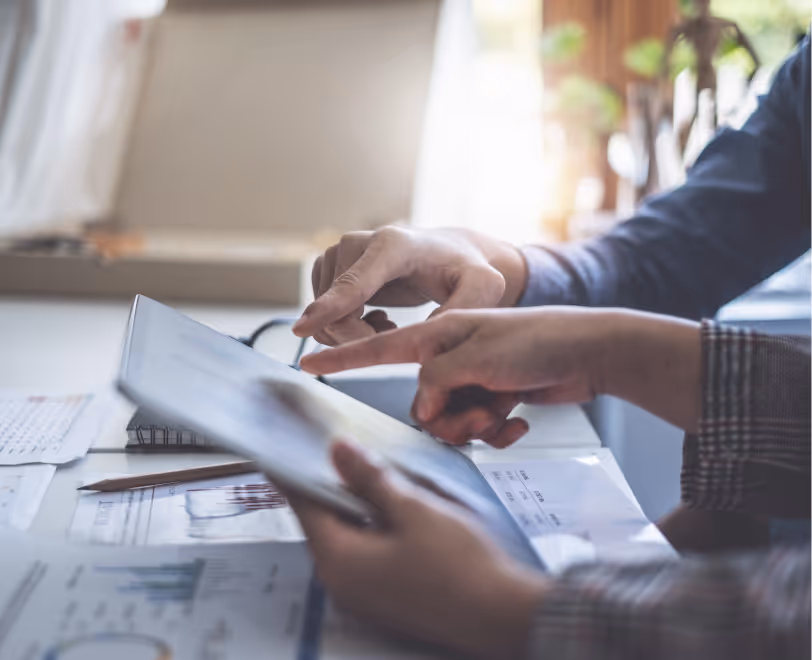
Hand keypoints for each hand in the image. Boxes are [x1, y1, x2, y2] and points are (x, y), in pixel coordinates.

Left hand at [288, 441, 544, 659]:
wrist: (502, 616)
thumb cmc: (460, 566)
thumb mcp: (413, 509)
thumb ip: (371, 478)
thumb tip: (340, 452)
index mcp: (339, 562)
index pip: (304, 506)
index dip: (295, 472)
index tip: (286, 449)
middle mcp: (343, 585)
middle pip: (327, 522)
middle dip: (337, 486)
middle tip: (347, 453)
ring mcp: (365, 596)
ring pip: (351, 536)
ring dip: (361, 506)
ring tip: (382, 478)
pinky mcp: (387, 599)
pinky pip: (369, 554)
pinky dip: (376, 528)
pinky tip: (401, 511)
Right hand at [292, 226, 526, 345]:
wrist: (450, 254)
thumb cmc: (468, 270)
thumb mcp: (484, 288)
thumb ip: (461, 309)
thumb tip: (421, 340)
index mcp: (394, 245)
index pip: (354, 280)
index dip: (330, 307)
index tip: (303, 329)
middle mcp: (359, 242)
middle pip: (337, 309)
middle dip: (358, 338)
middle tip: (393, 337)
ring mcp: (339, 252)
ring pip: (324, 314)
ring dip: (354, 333)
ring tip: (391, 323)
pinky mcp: (330, 265)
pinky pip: (322, 312)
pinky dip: (345, 326)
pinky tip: (377, 319)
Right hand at [301, 308, 701, 444]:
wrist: (594, 350)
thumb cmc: (540, 339)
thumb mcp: (478, 355)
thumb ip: (437, 380)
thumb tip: (422, 406)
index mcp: (439, 333)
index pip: (379, 347)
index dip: (342, 357)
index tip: (305, 361)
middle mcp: (450, 354)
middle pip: (423, 402)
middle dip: (450, 417)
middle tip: (483, 410)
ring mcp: (472, 375)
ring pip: (449, 420)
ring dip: (476, 424)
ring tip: (506, 411)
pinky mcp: (492, 393)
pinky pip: (475, 424)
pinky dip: (495, 426)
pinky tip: (518, 417)